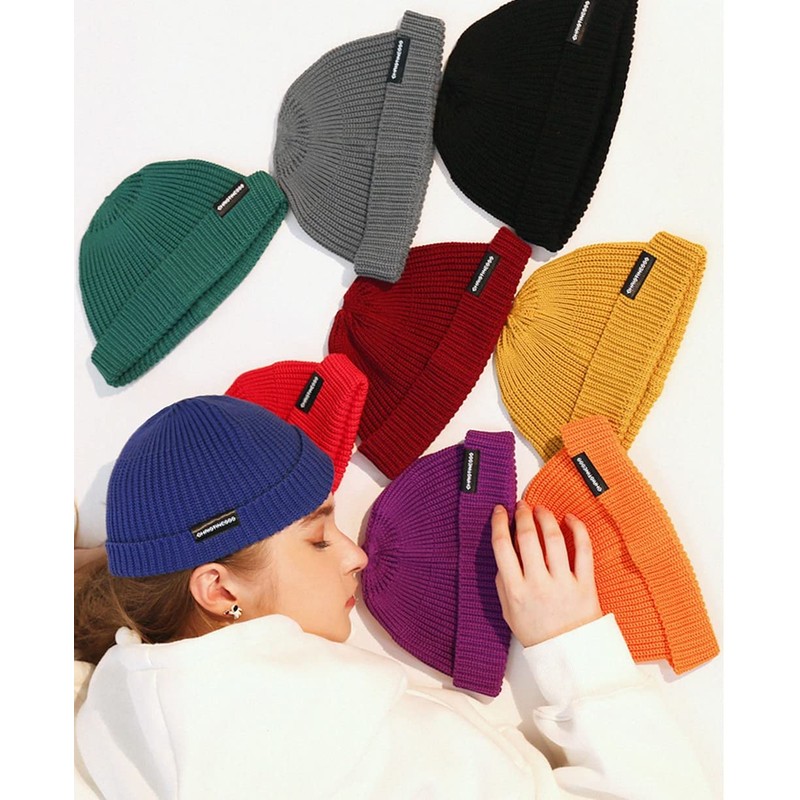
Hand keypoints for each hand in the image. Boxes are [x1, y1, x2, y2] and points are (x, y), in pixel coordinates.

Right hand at [491, 502, 601, 646]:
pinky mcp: (585, 584)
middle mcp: (538, 584)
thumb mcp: (508, 611)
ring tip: (541, 509)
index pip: (502, 547)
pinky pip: (584, 550)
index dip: (498, 523)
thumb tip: (504, 551)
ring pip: (554, 539)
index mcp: (515, 590)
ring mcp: (563, 583)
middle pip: (527, 537)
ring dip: (545, 517)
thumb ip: (502, 582)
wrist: (568, 655)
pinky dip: (578, 529)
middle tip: (521, 506)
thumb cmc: (537, 632)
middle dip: (522, 515)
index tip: (499, 511)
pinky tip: (570, 518)